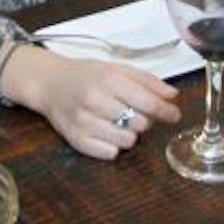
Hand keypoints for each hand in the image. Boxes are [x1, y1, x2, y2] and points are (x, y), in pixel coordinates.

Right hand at [1, 46, 179, 159]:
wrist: (49, 83)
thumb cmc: (86, 75)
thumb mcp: (117, 69)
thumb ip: (147, 81)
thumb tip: (173, 96)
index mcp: (109, 79)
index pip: (148, 103)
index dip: (166, 112)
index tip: (174, 115)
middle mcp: (95, 101)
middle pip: (140, 124)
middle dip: (145, 121)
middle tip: (137, 113)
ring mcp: (84, 122)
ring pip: (126, 141)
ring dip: (130, 134)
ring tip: (120, 122)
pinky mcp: (75, 139)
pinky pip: (109, 154)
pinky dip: (113, 146)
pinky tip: (107, 132)